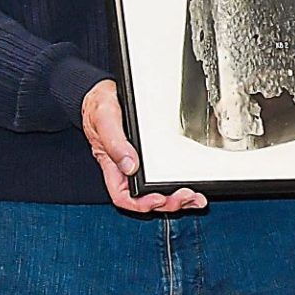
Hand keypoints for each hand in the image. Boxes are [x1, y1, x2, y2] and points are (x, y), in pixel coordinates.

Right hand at [82, 79, 206, 212]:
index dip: (141, 203)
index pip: (123, 196)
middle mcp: (127, 167)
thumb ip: (114, 142)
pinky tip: (193, 187)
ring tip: (195, 198)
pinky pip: (166, 175)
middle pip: (146, 197)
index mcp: (112, 165)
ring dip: (178, 198)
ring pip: (159, 190)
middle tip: (186, 197)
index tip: (158, 198)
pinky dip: (180, 183)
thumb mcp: (104, 118)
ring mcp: (140, 162)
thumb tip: (130, 165)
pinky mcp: (152, 155)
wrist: (106, 91)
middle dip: (168, 203)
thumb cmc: (99, 105)